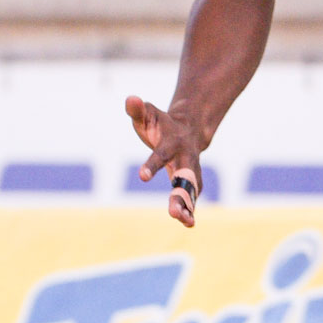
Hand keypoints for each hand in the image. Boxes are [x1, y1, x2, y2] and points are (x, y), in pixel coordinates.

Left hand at [125, 96, 203, 227]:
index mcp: (172, 142)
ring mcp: (191, 171)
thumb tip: (130, 99)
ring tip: (185, 222)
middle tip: (174, 212)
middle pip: (185, 177)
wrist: (187, 129)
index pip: (161, 154)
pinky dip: (191, 210)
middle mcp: (186, 158)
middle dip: (181, 194)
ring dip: (188, 206)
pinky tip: (188, 223)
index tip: (142, 177)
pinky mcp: (191, 182)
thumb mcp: (147, 113)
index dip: (152, 165)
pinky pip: (192, 198)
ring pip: (191, 190)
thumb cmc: (161, 123)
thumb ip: (137, 109)